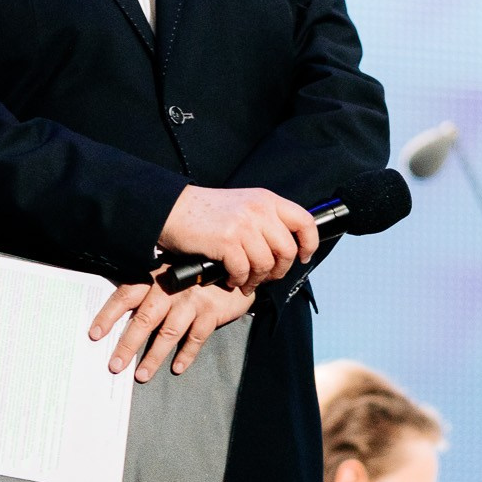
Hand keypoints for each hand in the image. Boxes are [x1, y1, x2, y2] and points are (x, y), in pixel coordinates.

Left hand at [89, 281, 255, 380]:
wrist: (233, 266)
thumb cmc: (194, 274)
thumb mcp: (169, 273)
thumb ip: (149, 289)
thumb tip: (122, 316)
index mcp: (155, 277)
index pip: (125, 295)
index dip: (108, 315)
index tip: (94, 335)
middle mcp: (171, 287)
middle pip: (144, 318)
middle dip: (127, 344)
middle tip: (114, 365)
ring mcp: (191, 299)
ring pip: (169, 332)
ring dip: (154, 356)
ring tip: (141, 375)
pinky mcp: (211, 311)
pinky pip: (196, 337)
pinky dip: (187, 354)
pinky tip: (177, 368)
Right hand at [157, 186, 317, 288]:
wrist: (172, 209)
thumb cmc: (206, 212)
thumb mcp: (243, 205)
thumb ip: (265, 220)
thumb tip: (285, 248)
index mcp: (266, 199)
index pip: (305, 221)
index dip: (309, 244)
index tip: (302, 257)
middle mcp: (259, 209)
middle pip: (287, 250)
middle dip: (279, 270)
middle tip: (267, 277)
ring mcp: (244, 225)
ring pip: (266, 264)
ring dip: (257, 280)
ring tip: (246, 282)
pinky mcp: (227, 240)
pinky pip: (244, 270)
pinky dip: (238, 280)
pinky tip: (231, 279)